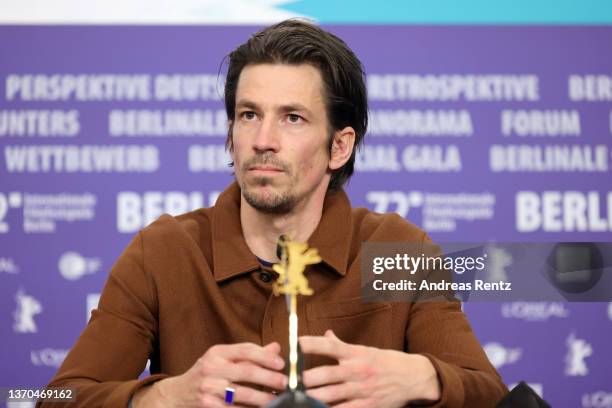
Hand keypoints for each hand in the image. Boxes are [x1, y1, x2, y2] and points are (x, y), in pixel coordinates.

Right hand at [133, 342, 286, 407]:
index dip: (266, 356)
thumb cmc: (204, 375)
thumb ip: (248, 355)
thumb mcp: (222, 359)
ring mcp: (208, 389)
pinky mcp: (208, 407)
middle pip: (247, 372)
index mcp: (217, 353)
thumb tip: (276, 348)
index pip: (245, 350)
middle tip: (285, 383)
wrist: (174, 396)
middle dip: (269, 378)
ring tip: (277, 399)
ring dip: (263, 398)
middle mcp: (211, 368)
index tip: (281, 364)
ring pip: (243, 394)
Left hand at [299, 330, 439, 407]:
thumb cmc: (386, 362)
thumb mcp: (365, 350)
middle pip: (325, 374)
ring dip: (312, 397)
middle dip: (305, 378)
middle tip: (286, 380)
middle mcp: (357, 370)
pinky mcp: (367, 406)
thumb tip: (326, 333)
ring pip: (331, 395)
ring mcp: (361, 390)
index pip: (330, 346)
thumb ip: (342, 345)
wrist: (414, 378)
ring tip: (294, 398)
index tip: (296, 343)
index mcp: (355, 353)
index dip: (312, 344)